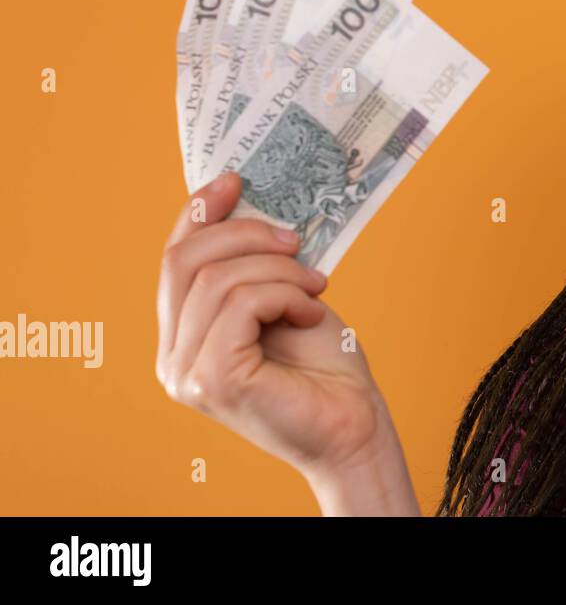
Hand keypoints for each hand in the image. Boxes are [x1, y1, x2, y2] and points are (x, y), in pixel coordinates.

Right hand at [155, 171, 418, 513]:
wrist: (353, 424)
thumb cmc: (323, 366)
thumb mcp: (282, 297)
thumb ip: (252, 264)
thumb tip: (244, 200)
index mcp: (182, 336)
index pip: (173, 261)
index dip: (198, 214)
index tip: (235, 179)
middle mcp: (172, 357)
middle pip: (184, 261)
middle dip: (246, 234)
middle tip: (296, 239)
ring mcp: (186, 373)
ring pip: (218, 279)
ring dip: (279, 270)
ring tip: (315, 286)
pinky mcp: (213, 379)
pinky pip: (240, 304)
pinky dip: (283, 295)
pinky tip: (310, 313)